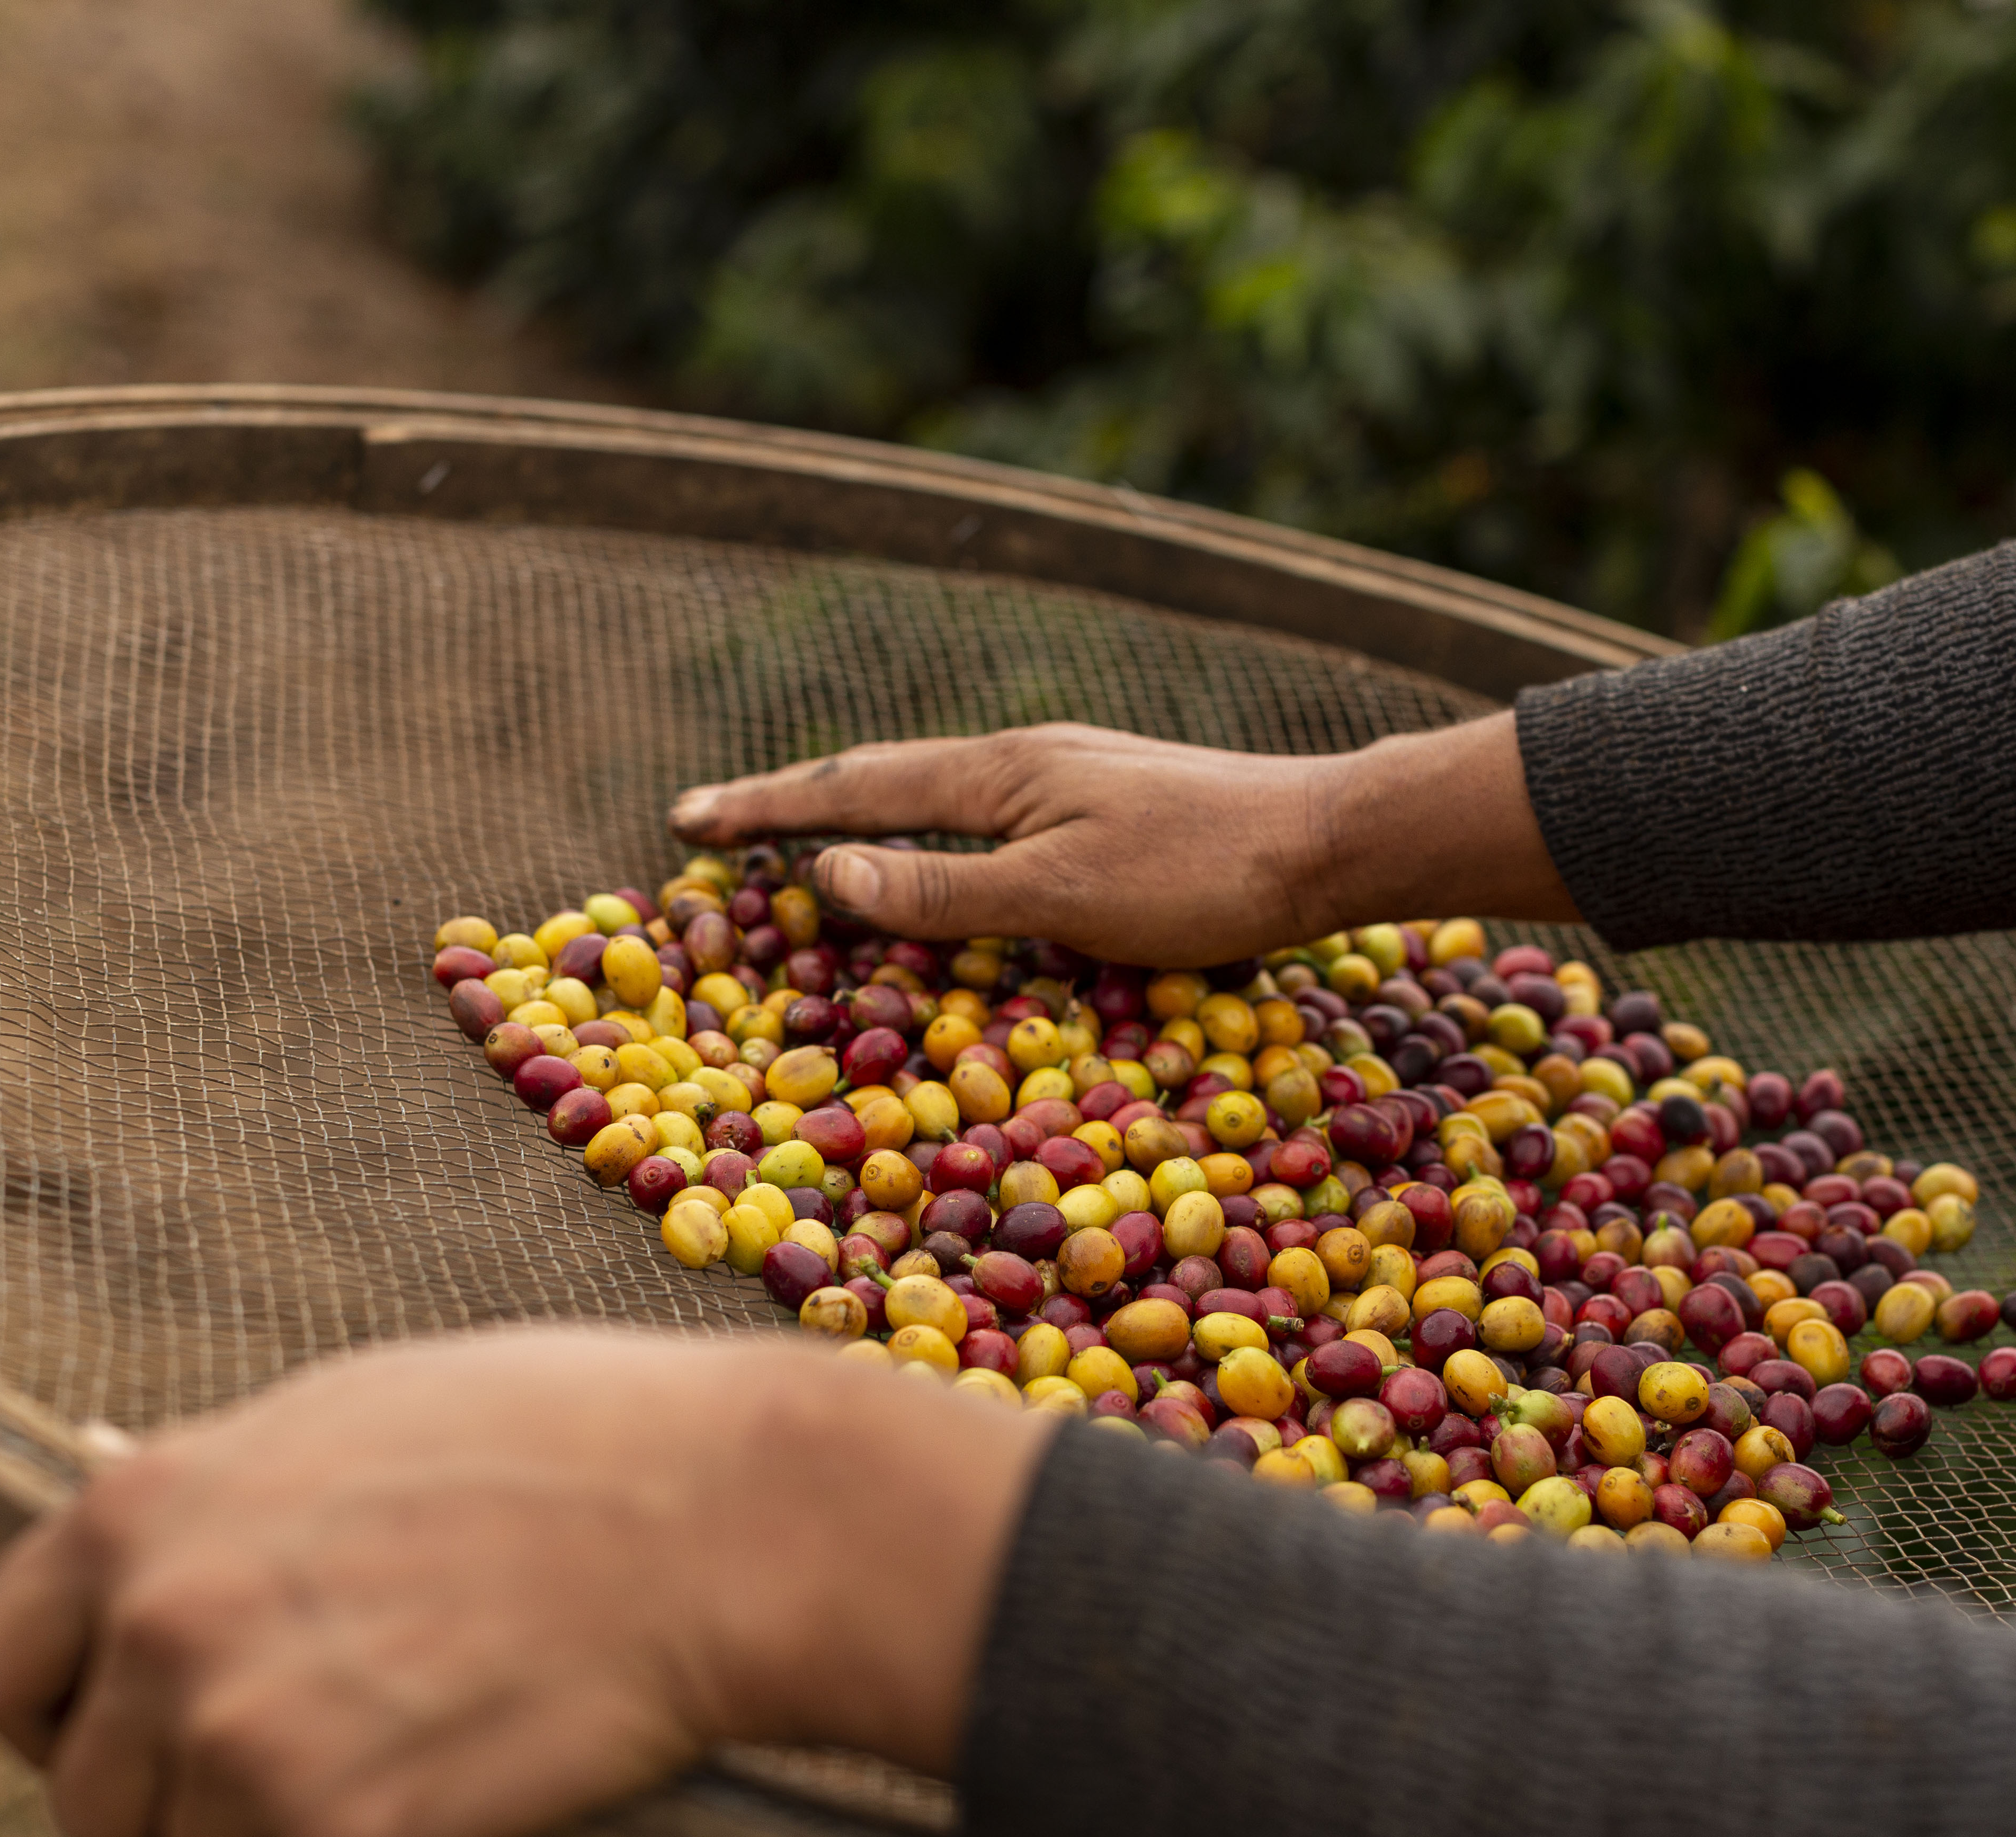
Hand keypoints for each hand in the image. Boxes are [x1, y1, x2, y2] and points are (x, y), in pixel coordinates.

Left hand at [0, 1330, 1047, 1836]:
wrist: (716, 1517)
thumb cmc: (559, 1439)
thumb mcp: (342, 1417)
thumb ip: (220, 1505)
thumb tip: (154, 1567)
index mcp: (142, 1511)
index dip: (61, 1714)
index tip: (138, 1723)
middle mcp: (163, 1629)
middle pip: (92, 1803)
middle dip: (187, 1793)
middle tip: (316, 1741)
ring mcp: (245, 1741)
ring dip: (291, 1833)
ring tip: (414, 1738)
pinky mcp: (343, 1836)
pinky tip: (459, 1784)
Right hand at [666, 716, 1577, 967]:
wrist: (1330, 843)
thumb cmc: (1203, 874)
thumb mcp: (1063, 894)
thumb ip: (946, 891)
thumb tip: (827, 875)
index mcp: (1001, 775)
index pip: (855, 791)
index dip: (767, 809)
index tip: (685, 821)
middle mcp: (1025, 763)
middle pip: (885, 780)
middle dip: (796, 805)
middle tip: (716, 826)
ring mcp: (1070, 779)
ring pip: (938, 799)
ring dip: (864, 818)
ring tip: (804, 839)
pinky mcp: (1107, 808)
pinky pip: (987, 821)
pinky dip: (933, 839)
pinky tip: (943, 857)